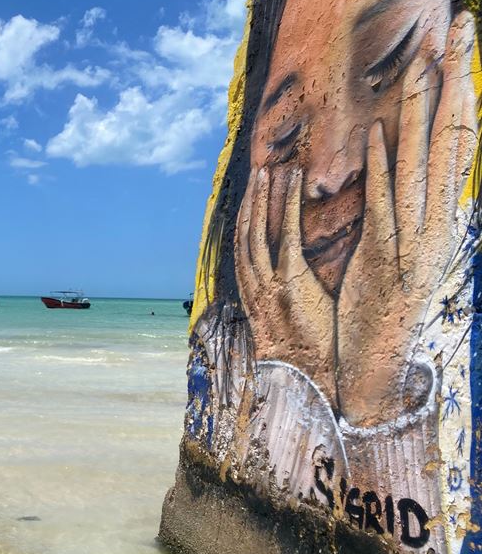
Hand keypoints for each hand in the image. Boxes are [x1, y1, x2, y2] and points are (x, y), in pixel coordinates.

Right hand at [235, 165, 337, 400]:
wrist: (310, 382)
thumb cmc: (309, 358)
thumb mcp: (291, 326)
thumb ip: (286, 302)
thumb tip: (295, 289)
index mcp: (253, 295)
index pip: (243, 248)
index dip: (246, 220)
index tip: (252, 197)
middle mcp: (254, 286)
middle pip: (245, 233)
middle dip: (251, 201)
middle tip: (257, 172)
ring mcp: (270, 283)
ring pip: (258, 229)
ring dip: (262, 197)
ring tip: (269, 171)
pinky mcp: (291, 282)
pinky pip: (285, 234)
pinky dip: (286, 205)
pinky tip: (291, 183)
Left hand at [336, 13, 477, 425]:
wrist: (377, 356)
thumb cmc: (387, 294)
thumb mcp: (405, 240)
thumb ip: (411, 199)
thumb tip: (411, 157)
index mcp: (442, 209)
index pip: (457, 136)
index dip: (459, 87)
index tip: (459, 41)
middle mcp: (439, 215)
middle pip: (451, 134)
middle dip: (456, 78)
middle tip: (462, 24)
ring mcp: (416, 234)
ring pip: (423, 162)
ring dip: (421, 109)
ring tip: (424, 60)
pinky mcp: (386, 254)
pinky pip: (387, 204)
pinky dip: (384, 168)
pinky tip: (379, 133)